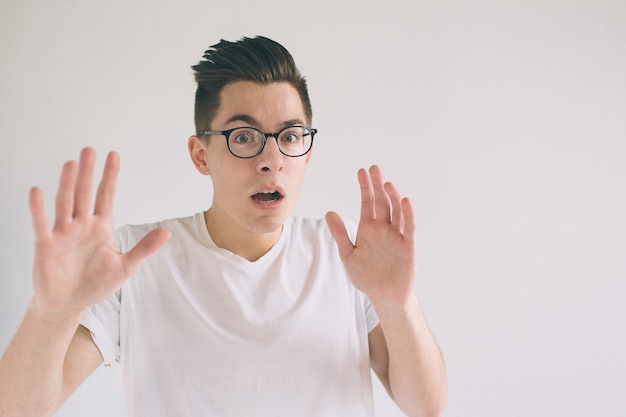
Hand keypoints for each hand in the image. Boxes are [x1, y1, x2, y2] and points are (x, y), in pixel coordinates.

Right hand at [29, 148, 169, 315]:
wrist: (70, 304)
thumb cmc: (96, 284)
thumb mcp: (126, 266)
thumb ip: (144, 247)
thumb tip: (167, 232)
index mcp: (101, 227)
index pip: (106, 196)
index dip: (110, 176)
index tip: (113, 155)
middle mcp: (81, 225)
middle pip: (84, 194)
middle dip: (88, 173)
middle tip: (90, 150)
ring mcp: (63, 234)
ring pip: (65, 204)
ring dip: (68, 184)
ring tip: (71, 164)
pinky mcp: (46, 246)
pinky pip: (41, 224)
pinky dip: (38, 209)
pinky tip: (37, 191)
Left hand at [326, 165, 416, 308]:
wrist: (384, 296)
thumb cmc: (367, 276)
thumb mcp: (348, 254)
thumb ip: (340, 234)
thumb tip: (329, 213)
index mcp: (369, 229)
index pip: (368, 203)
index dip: (365, 187)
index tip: (362, 171)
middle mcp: (384, 229)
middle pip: (382, 202)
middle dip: (378, 186)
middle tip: (374, 168)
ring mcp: (396, 236)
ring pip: (396, 211)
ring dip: (392, 197)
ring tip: (386, 183)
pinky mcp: (408, 246)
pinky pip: (408, 227)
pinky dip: (408, 214)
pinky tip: (405, 201)